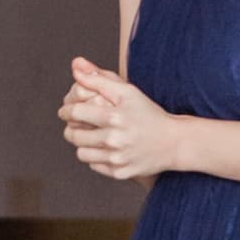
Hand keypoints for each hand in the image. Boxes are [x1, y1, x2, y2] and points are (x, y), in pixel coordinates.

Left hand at [57, 56, 181, 180]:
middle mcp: (114, 139)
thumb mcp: (127, 91)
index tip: (65, 110)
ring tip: (92, 136)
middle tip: (76, 124)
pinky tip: (106, 148)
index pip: (75, 112)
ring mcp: (117, 158)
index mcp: (114, 117)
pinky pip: (94, 166)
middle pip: (74, 135)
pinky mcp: (120, 173)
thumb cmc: (148, 113)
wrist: (173, 142)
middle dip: (71, 127)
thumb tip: (76, 66)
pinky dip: (96, 157)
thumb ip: (99, 78)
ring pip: (81, 153)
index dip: (66, 110)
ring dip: (82, 144)